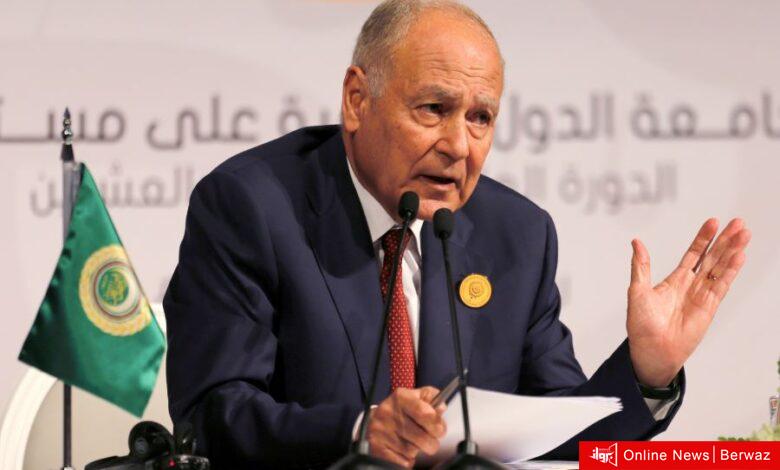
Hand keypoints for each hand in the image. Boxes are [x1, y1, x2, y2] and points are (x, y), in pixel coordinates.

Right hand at [366, 386, 446, 467]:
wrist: (374, 421)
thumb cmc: (401, 411)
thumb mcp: (415, 398)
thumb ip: (431, 398)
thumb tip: (441, 408)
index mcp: (401, 397)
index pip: (426, 414)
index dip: (437, 425)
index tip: (439, 429)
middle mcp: (388, 412)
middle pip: (422, 437)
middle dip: (431, 442)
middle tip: (430, 440)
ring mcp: (381, 430)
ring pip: (412, 451)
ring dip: (417, 450)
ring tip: (413, 443)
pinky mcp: (376, 447)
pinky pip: (402, 461)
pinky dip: (407, 459)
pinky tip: (402, 451)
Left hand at [627, 218, 750, 386]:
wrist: (651, 350)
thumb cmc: (642, 324)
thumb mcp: (637, 290)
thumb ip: (641, 266)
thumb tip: (636, 242)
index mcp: (675, 280)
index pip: (693, 254)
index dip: (703, 238)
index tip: (713, 222)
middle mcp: (692, 285)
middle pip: (712, 257)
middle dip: (725, 240)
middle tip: (739, 223)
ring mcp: (702, 296)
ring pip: (721, 268)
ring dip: (732, 251)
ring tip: (744, 234)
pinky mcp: (709, 307)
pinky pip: (721, 285)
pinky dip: (731, 270)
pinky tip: (739, 256)